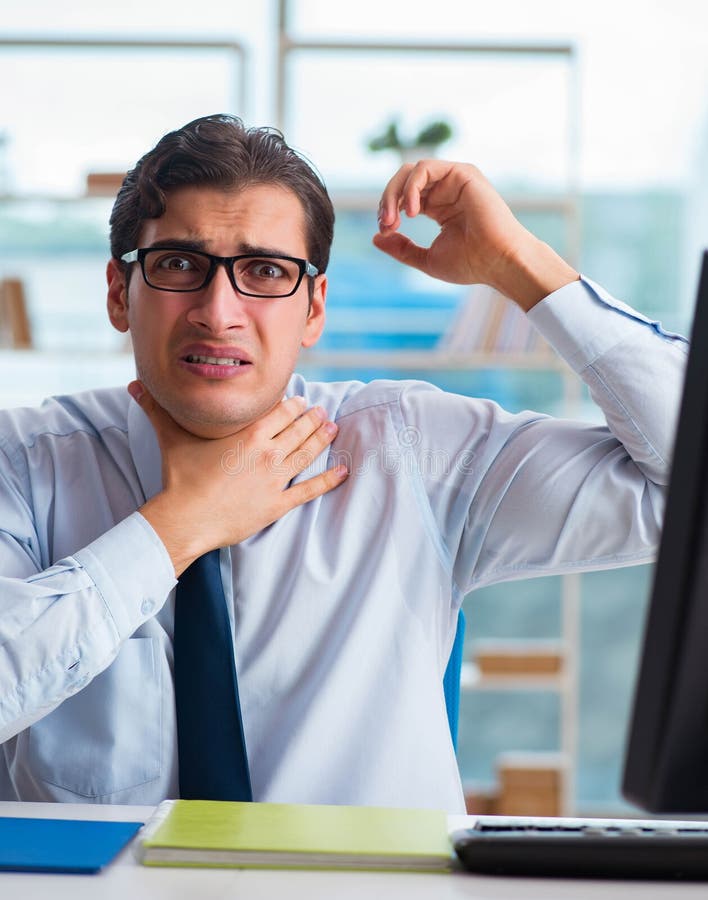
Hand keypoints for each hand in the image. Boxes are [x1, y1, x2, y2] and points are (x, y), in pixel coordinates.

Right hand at [129, 382, 347, 574]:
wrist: (185, 519)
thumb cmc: (180, 479)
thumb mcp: (172, 439)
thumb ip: (157, 410)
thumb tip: (134, 385)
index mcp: (249, 434)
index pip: (281, 411)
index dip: (293, 404)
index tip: (300, 400)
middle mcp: (268, 453)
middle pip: (299, 429)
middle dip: (312, 418)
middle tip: (322, 411)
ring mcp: (275, 479)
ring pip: (307, 453)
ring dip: (322, 438)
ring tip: (333, 428)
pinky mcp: (278, 504)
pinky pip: (310, 490)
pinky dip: (329, 480)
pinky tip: (344, 471)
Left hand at [373, 159, 577, 309]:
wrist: (498, 262)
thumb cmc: (470, 264)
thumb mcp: (426, 259)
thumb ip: (402, 248)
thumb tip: (376, 237)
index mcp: (438, 206)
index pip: (403, 197)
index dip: (387, 211)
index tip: (384, 231)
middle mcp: (445, 189)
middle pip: (403, 181)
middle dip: (386, 200)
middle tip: (384, 224)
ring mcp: (454, 179)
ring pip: (410, 171)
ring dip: (394, 194)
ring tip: (393, 219)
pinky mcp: (462, 172)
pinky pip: (425, 168)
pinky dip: (411, 187)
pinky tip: (411, 210)